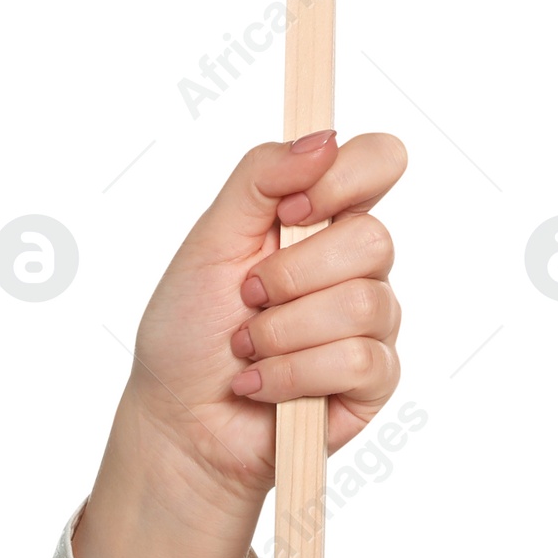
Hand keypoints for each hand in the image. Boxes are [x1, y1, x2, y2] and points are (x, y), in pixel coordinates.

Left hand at [72, 130, 406, 557]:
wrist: (179, 421)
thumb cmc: (189, 329)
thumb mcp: (210, 238)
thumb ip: (260, 176)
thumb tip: (323, 137)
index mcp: (320, 216)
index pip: (379, 161)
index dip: (344, 178)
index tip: (290, 209)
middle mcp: (354, 263)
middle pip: (373, 237)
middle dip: (291, 274)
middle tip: (248, 297)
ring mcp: (370, 322)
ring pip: (362, 302)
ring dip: (282, 332)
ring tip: (248, 348)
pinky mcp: (373, 381)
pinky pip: (357, 360)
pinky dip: (293, 374)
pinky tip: (262, 384)